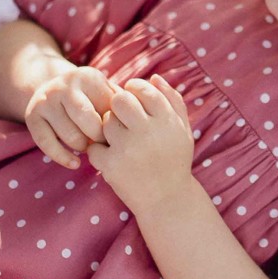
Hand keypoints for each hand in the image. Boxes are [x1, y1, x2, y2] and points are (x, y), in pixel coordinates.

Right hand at [25, 65, 115, 168]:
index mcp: (88, 77)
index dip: (115, 126)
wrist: (52, 88)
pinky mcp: (32, 116)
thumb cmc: (91, 98)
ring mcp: (46, 100)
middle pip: (87, 121)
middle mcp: (64, 85)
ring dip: (82, 147)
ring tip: (88, 146)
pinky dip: (62, 157)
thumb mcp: (106, 93)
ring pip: (70, 135)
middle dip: (98, 137)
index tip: (119, 133)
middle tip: (103, 143)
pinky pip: (47, 143)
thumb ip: (123, 105)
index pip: (107, 108)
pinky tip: (75, 163)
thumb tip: (140, 124)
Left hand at [85, 75, 193, 208]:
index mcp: (167, 121)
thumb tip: (154, 77)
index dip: (134, 89)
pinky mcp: (111, 166)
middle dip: (118, 106)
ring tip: (121, 142)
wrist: (168, 201)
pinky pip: (94, 147)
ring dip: (109, 129)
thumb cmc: (175, 161)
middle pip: (119, 100)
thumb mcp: (183, 130)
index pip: (143, 89)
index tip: (133, 98)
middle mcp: (148, 132)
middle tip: (123, 117)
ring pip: (105, 122)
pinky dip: (99, 152)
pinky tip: (112, 158)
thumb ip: (173, 101)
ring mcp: (128, 149)